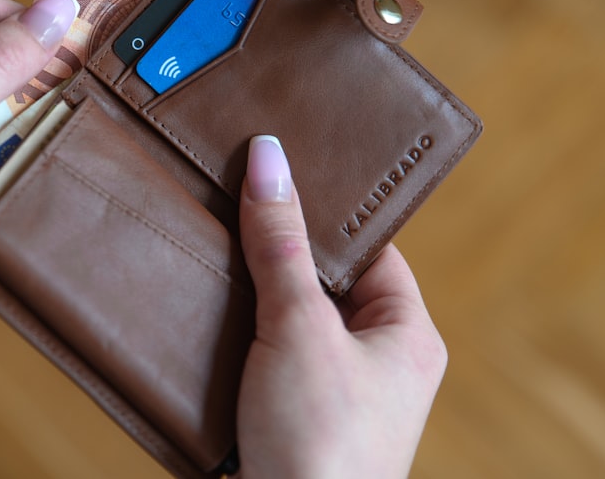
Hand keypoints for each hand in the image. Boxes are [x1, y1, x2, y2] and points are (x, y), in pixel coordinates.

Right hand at [234, 136, 447, 477]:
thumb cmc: (320, 444)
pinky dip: (230, 342)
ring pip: (284, 323)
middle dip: (274, 253)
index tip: (278, 174)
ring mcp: (330, 397)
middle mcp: (375, 366)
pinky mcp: (287, 422)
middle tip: (230, 204)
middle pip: (321, 284)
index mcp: (406, 336)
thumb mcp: (300, 327)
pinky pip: (259, 362)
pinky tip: (198, 315)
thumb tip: (269, 159)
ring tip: (206, 250)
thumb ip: (281, 245)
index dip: (323, 212)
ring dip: (246, 298)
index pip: (368, 251)